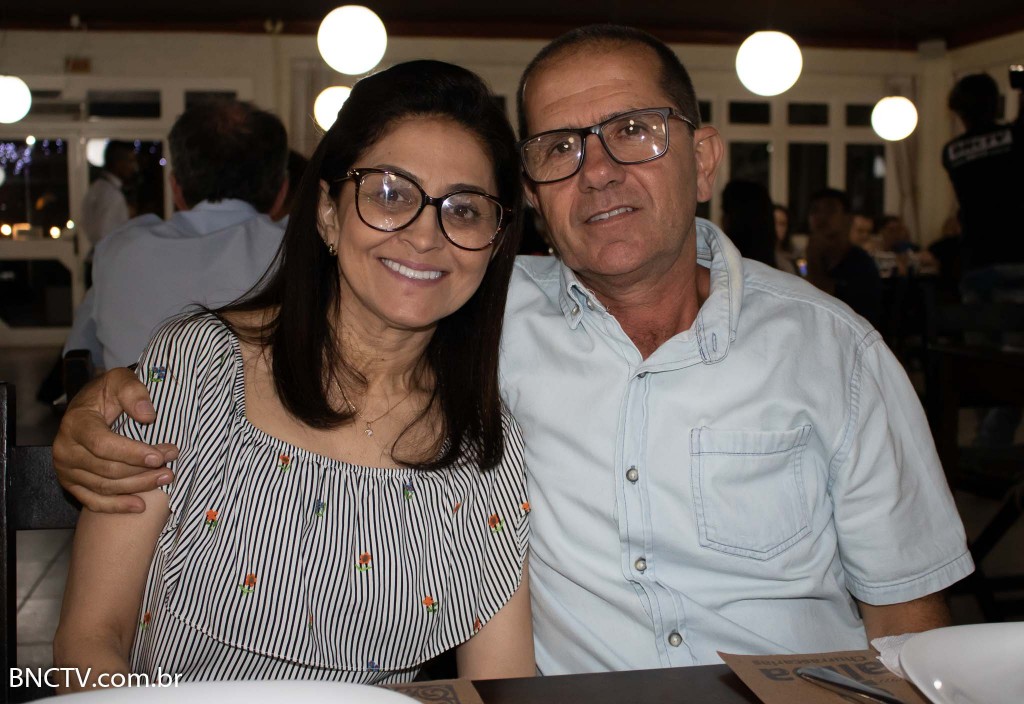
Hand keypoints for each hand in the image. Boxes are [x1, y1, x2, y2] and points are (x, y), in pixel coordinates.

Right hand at [53, 368, 177, 512]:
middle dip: (142, 470)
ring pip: (105, 487)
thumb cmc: (107, 394)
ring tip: (164, 479)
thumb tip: (148, 415)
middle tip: (170, 466)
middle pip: (107, 469)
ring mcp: (66, 469)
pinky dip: (117, 506)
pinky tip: (140, 506)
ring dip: (137, 486)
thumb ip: (133, 392)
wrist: (90, 407)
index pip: (103, 445)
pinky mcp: (72, 483)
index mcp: (76, 423)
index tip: (159, 456)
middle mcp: (65, 449)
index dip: (132, 453)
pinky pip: (94, 501)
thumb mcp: (119, 381)